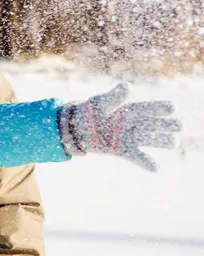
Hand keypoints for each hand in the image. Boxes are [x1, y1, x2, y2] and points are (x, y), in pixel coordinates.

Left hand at [60, 83, 180, 171]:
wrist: (75, 128)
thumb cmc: (89, 112)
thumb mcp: (100, 103)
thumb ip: (114, 97)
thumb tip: (127, 87)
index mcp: (129, 110)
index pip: (148, 108)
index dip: (160, 108)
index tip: (172, 107)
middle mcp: (133, 124)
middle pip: (153, 124)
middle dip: (166, 124)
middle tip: (179, 125)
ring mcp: (129, 137)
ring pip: (149, 139)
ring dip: (162, 141)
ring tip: (174, 142)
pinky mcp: (122, 149)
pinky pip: (136, 156)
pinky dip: (146, 162)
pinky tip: (157, 169)